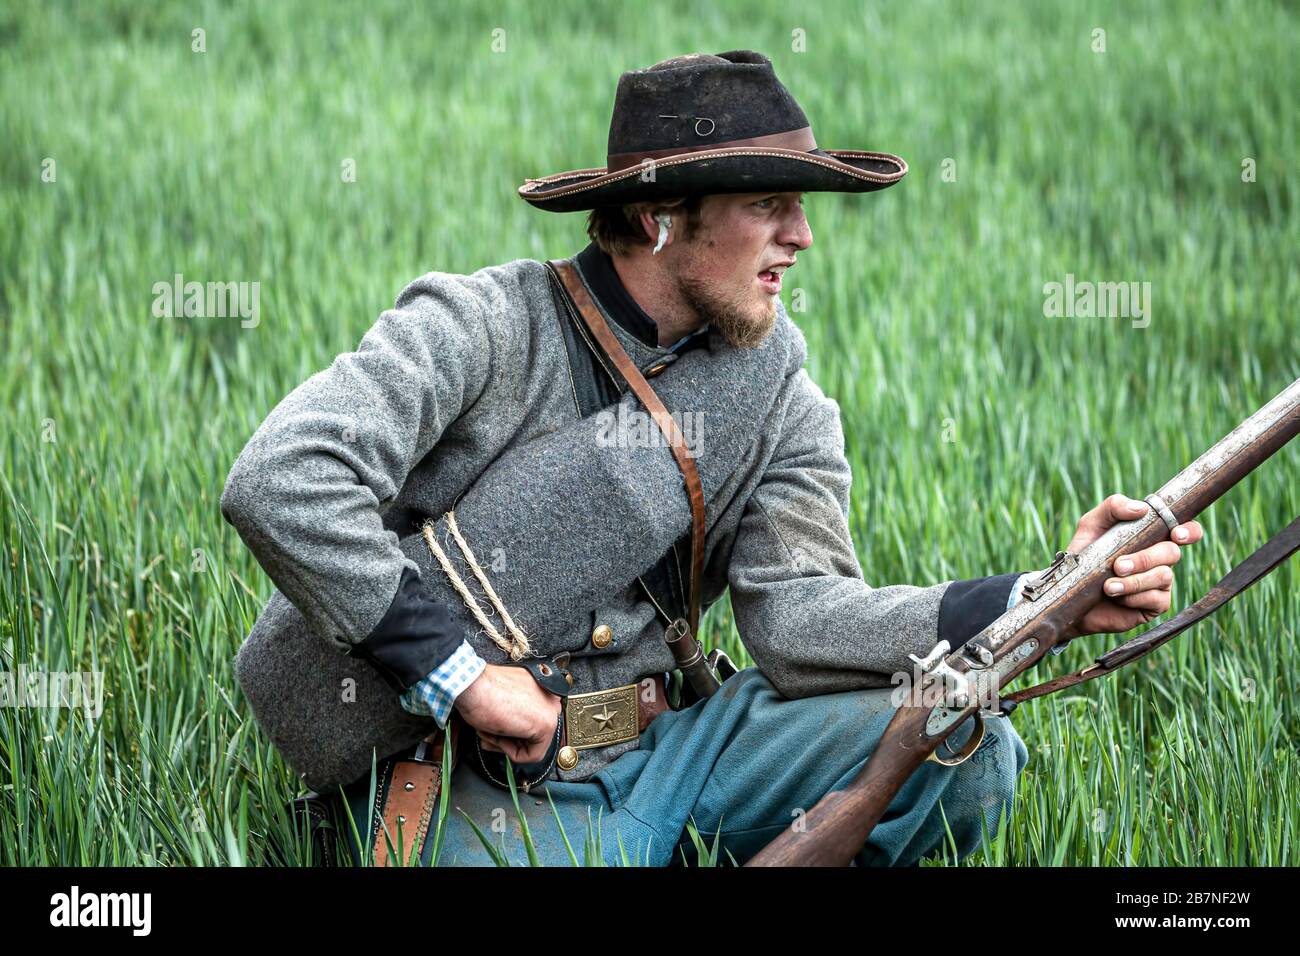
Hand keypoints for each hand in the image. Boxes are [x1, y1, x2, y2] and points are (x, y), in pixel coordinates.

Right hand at [454, 663, 562, 763]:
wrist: (473, 687)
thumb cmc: (482, 688)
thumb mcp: (504, 699)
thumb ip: (515, 710)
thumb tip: (513, 725)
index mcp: (542, 688)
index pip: (530, 720)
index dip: (508, 729)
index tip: (495, 730)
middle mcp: (551, 697)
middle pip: (531, 733)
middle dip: (507, 739)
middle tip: (490, 734)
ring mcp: (551, 711)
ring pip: (531, 745)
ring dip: (505, 744)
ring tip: (489, 731)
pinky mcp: (546, 726)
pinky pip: (531, 754)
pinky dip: (511, 752)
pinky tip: (498, 735)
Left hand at [1059, 493, 1203, 639]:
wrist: (1069, 594)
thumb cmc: (1084, 555)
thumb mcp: (1092, 525)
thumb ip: (1113, 507)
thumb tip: (1141, 509)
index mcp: (1153, 537)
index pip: (1186, 530)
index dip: (1190, 531)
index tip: (1177, 535)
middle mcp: (1161, 559)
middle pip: (1172, 553)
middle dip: (1144, 559)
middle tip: (1118, 566)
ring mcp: (1160, 582)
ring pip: (1164, 576)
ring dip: (1134, 581)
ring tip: (1108, 586)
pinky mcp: (1154, 605)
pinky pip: (1156, 599)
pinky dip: (1134, 597)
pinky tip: (1116, 597)